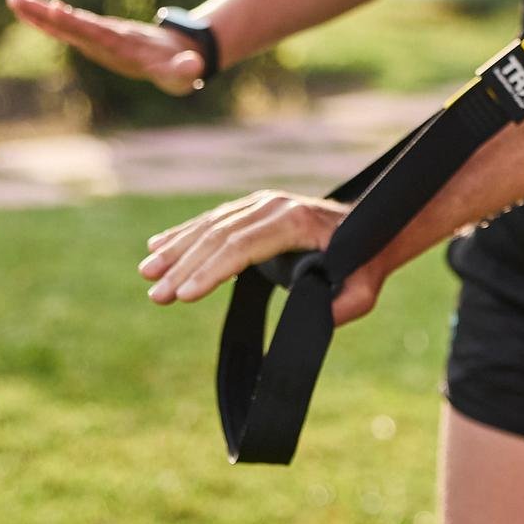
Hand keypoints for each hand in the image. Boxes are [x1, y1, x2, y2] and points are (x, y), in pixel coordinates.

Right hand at [8, 0, 207, 95]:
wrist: (184, 48)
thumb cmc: (180, 67)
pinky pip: (67, 27)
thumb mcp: (186, 74)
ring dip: (40, 12)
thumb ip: (187, 70)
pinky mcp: (95, 37)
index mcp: (125, 44)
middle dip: (47, 12)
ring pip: (66, 22)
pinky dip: (47, 20)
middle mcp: (109, 35)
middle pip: (74, 22)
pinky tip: (26, 12)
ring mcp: (101, 34)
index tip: (57, 9)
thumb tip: (195, 66)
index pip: (98, 33)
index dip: (78, 24)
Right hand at [138, 190, 378, 325]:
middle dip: (184, 266)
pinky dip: (184, 234)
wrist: (376, 226)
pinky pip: (214, 220)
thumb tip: (312, 320)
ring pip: (211, 225)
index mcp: (295, 222)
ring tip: (147, 274)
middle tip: (156, 295)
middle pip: (219, 235)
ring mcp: (263, 203)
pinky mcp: (255, 207)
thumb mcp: (364, 290)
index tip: (184, 295)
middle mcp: (275, 206)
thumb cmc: (366, 263)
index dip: (211, 271)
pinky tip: (157, 246)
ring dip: (176, 249)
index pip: (243, 246)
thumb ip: (342, 308)